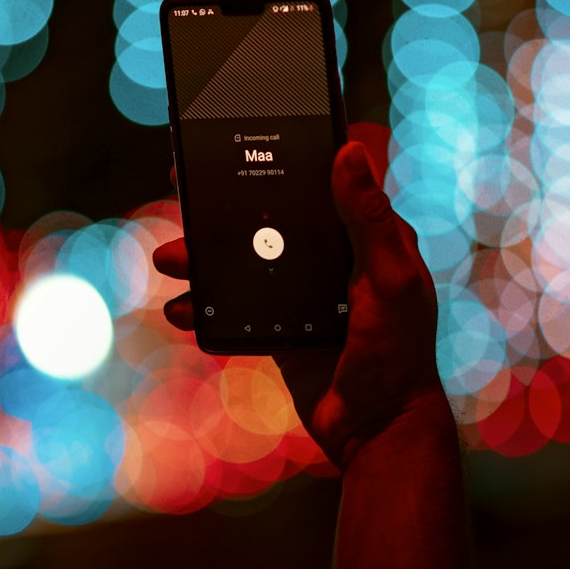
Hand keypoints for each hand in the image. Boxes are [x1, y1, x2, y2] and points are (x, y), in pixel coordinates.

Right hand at [152, 132, 445, 469]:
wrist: (375, 430)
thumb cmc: (398, 355)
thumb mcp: (389, 280)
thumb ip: (367, 220)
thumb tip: (349, 150)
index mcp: (364, 235)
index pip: (321, 180)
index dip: (282, 155)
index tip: (239, 139)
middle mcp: (331, 256)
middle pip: (269, 216)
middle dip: (223, 206)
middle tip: (181, 187)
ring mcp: (300, 290)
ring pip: (242, 258)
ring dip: (202, 256)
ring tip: (171, 259)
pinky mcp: (278, 324)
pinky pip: (233, 303)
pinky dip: (205, 304)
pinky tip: (183, 309)